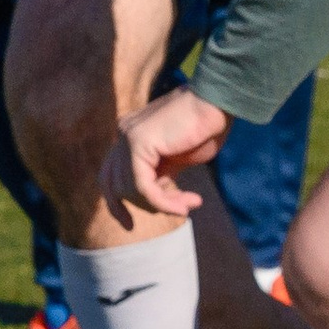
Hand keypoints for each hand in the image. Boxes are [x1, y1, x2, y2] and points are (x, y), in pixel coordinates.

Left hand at [100, 85, 232, 225]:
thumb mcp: (178, 158)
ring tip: (190, 204)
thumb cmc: (207, 127)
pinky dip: (163, 203)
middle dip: (142, 206)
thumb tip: (152, 199)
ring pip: (130, 189)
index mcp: (131, 135)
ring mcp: (128, 136)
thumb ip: (160, 174)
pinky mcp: (138, 142)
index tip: (129, 226)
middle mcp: (125, 133)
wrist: (218, 102)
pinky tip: (184, 207)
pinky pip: (143, 186)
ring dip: (163, 205)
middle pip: (114, 185)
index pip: (109, 175)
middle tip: (178, 211)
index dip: (115, 204)